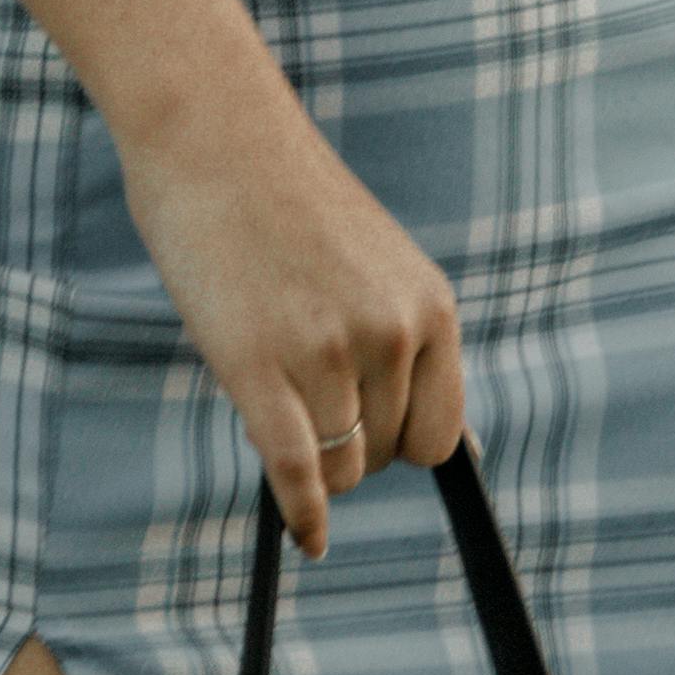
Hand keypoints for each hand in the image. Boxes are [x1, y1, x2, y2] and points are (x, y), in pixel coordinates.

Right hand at [121, 71, 468, 554]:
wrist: (214, 134)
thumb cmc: (289, 202)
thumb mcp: (379, 267)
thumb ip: (411, 349)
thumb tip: (460, 454)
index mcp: (430, 307)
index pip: (440, 433)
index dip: (403, 446)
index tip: (374, 441)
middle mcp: (391, 333)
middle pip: (388, 456)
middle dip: (354, 450)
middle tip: (309, 407)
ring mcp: (326, 351)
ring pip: (341, 468)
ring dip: (317, 463)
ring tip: (279, 405)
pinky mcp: (258, 366)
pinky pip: (295, 471)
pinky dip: (301, 515)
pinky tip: (304, 539)